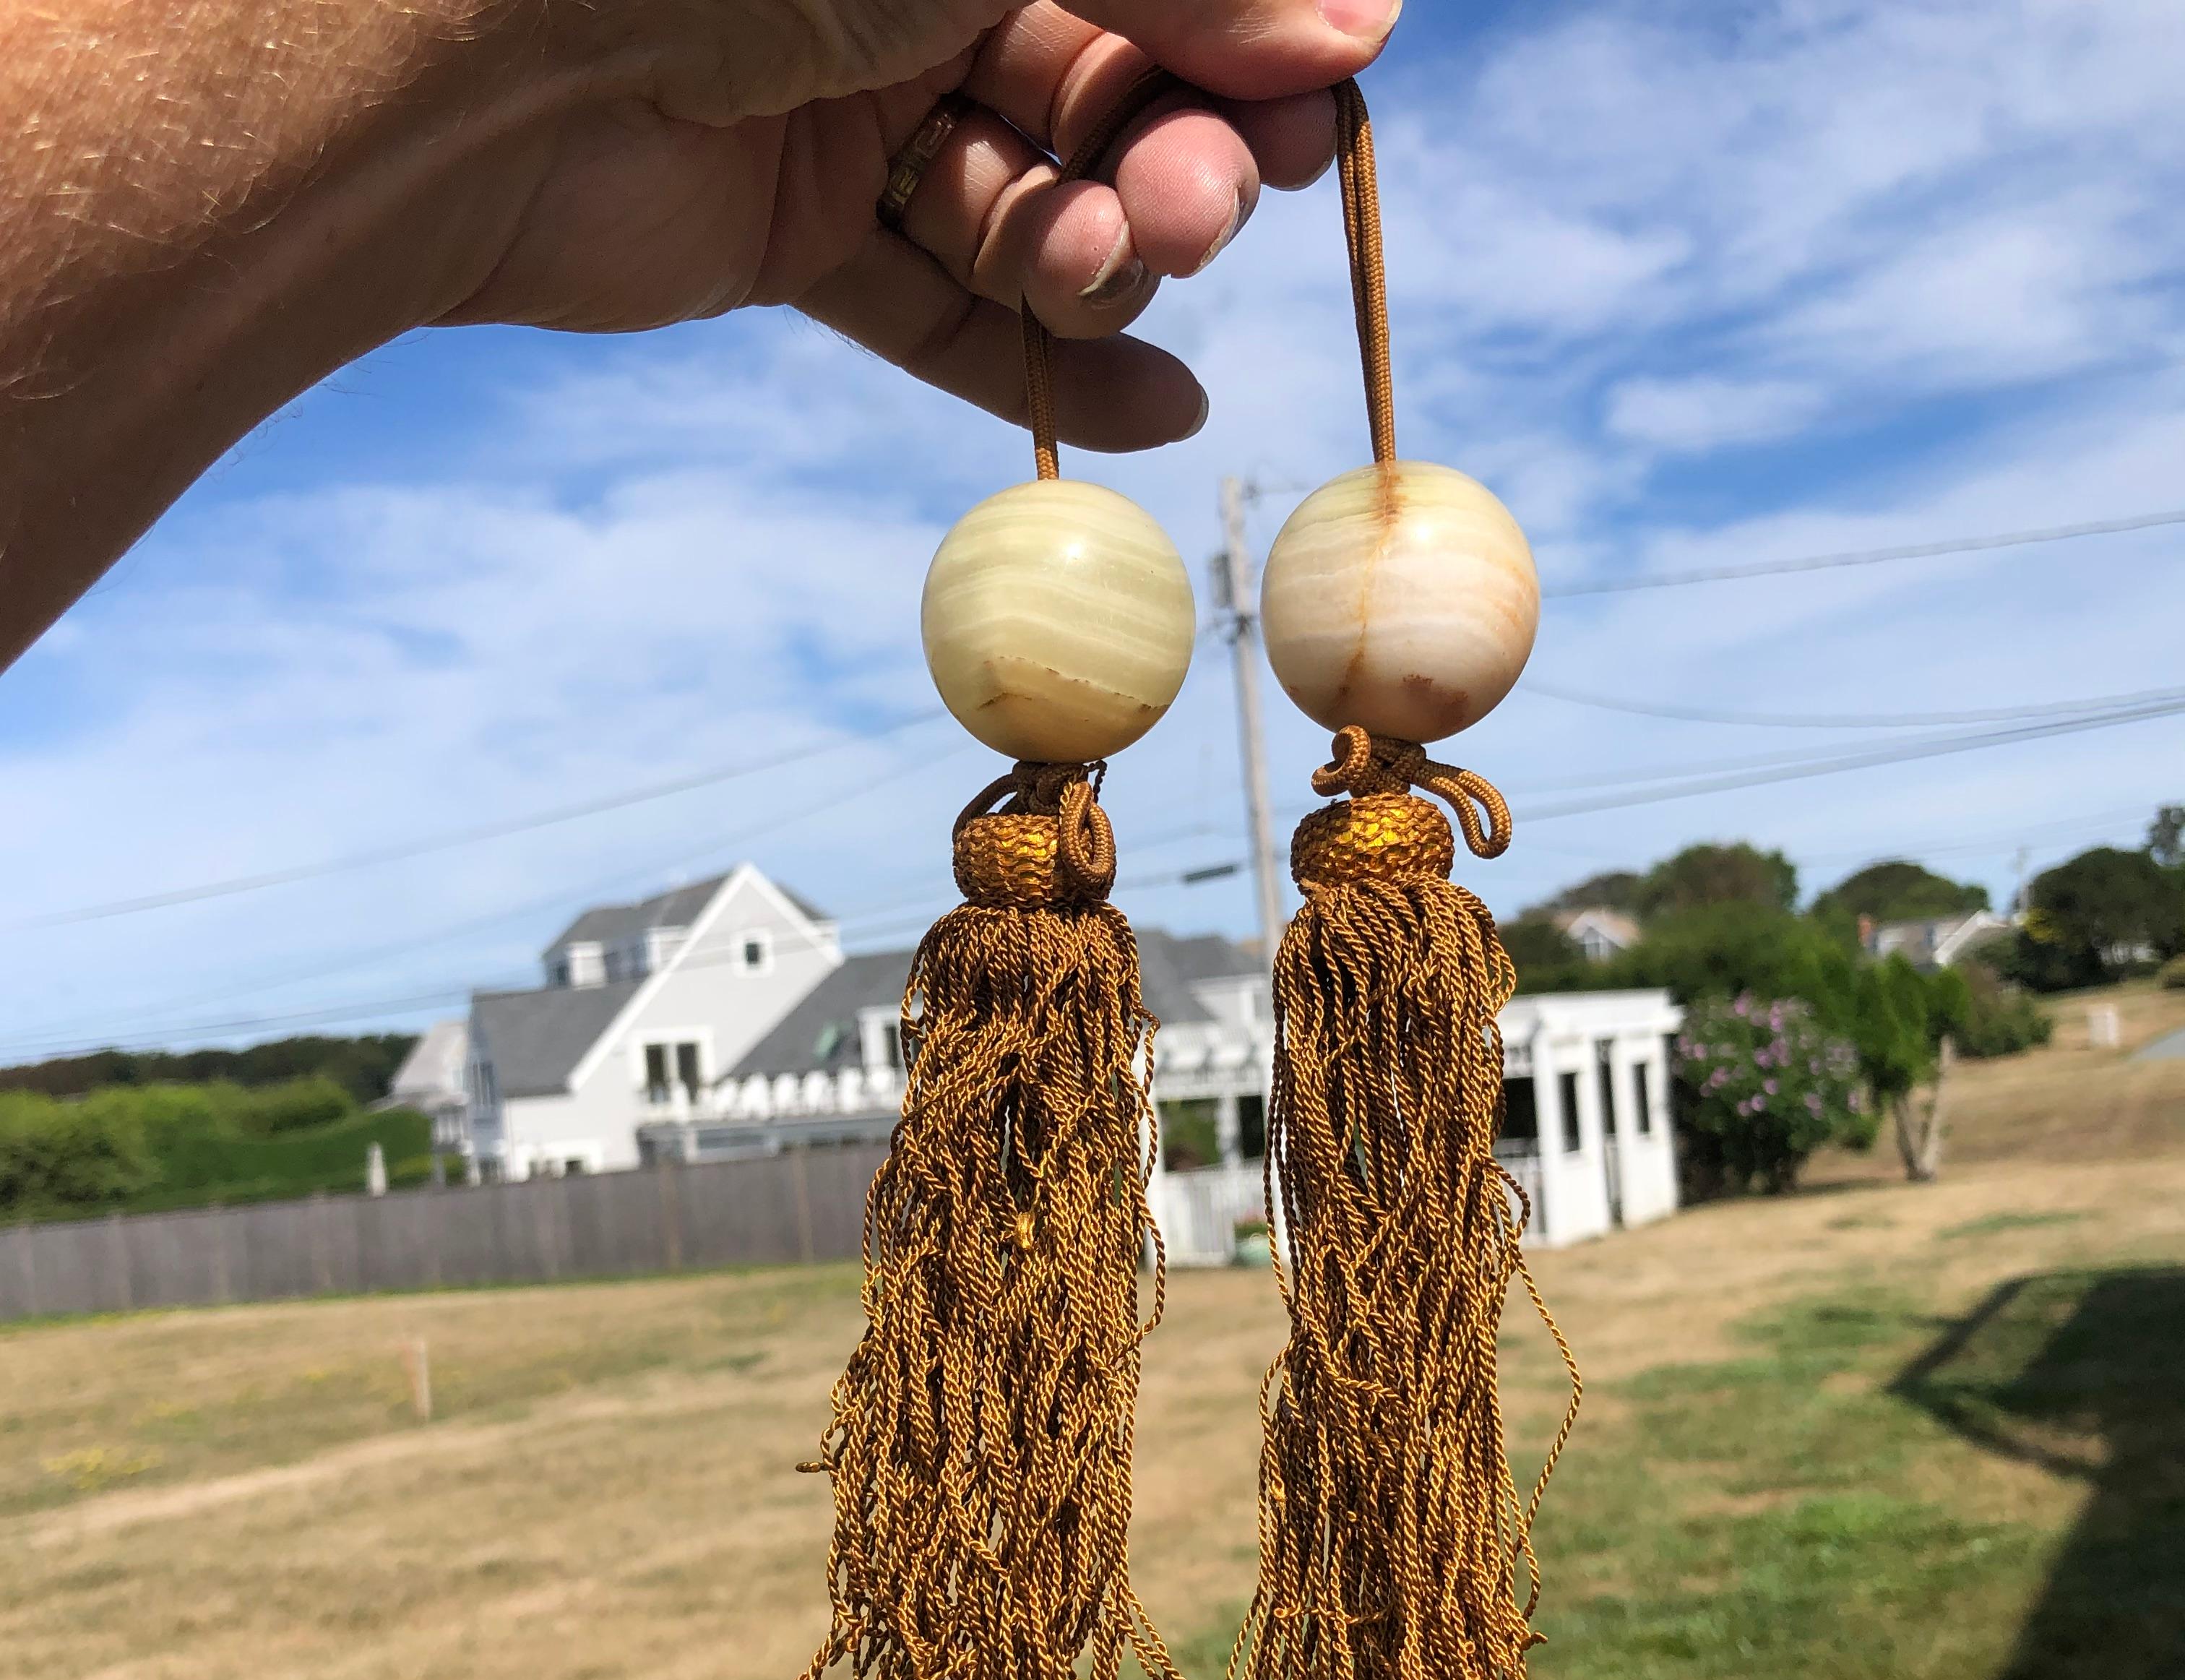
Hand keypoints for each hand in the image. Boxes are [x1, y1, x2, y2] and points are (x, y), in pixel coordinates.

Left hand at [443, 0, 1402, 447]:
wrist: (474, 71)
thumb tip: (1351, 23)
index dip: (1240, 33)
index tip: (1330, 94)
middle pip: (1096, 92)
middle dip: (1170, 150)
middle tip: (1209, 200)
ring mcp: (844, 114)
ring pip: (1024, 207)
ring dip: (1097, 253)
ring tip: (1120, 265)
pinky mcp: (791, 236)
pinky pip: (935, 307)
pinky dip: (1036, 362)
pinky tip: (1158, 407)